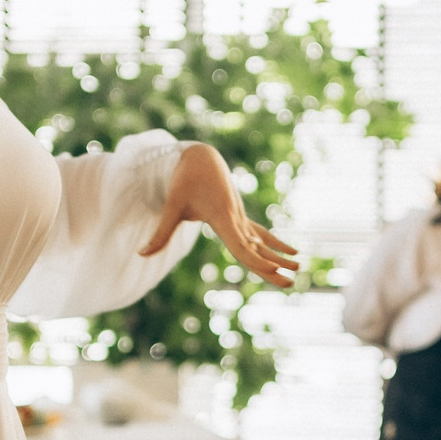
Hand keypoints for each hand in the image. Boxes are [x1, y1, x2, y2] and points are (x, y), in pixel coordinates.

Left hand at [141, 142, 298, 288]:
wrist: (201, 157)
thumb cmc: (185, 181)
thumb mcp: (173, 205)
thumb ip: (162, 233)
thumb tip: (141, 254)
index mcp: (223, 216)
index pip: (241, 245)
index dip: (256, 259)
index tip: (272, 270)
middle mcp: (236, 219)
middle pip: (256, 249)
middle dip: (273, 266)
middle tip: (291, 282)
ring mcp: (240, 218)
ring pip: (262, 243)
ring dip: (279, 257)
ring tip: (299, 271)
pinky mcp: (239, 217)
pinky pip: (261, 234)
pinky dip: (275, 244)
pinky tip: (292, 253)